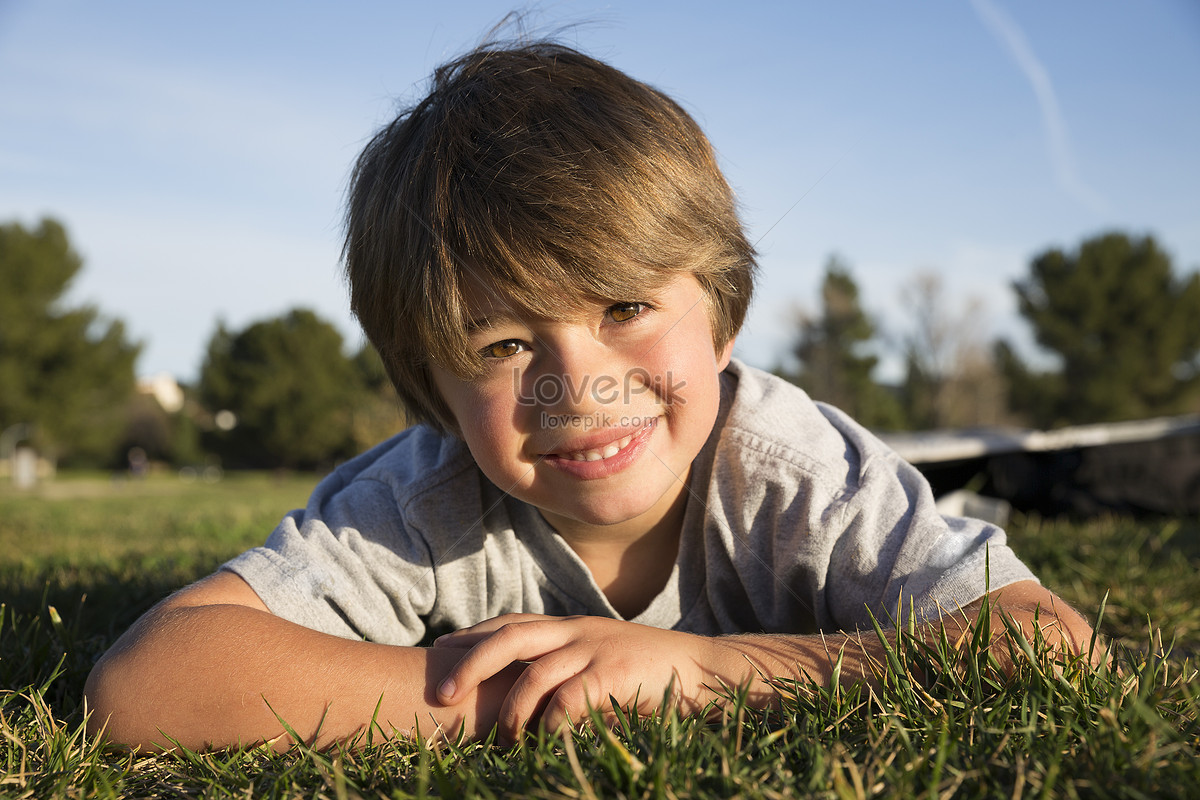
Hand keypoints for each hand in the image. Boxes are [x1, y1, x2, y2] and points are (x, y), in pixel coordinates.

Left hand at [433, 614, 714, 740]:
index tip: (441, 652)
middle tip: (441, 694)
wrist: (705, 670)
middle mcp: (577, 630)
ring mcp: (596, 648)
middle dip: (470, 664)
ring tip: (501, 741)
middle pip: (509, 637)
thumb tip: (531, 701)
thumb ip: (569, 670)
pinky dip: (551, 724)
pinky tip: (543, 743)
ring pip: (535, 673)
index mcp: (572, 626)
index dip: (474, 636)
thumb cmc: (650, 675)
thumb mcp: (603, 661)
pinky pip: (570, 698)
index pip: (511, 622)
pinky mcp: (615, 672)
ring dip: (511, 711)